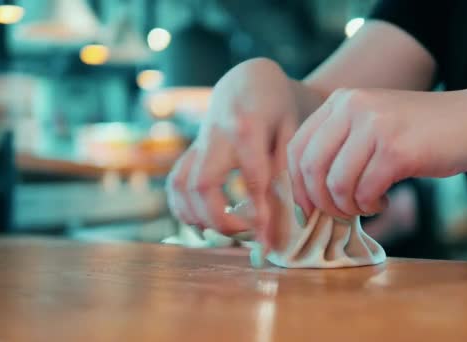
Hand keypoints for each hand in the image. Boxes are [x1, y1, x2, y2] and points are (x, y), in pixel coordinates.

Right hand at [166, 58, 300, 244]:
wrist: (248, 81)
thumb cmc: (277, 106)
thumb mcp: (291, 128)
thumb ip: (287, 165)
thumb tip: (291, 212)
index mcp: (247, 126)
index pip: (252, 178)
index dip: (259, 213)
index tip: (268, 242)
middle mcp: (215, 135)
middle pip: (202, 185)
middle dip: (220, 220)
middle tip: (246, 235)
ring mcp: (198, 143)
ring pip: (181, 186)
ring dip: (197, 217)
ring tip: (225, 232)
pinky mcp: (191, 151)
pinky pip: (175, 183)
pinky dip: (183, 209)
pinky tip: (203, 224)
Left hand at [287, 85, 466, 217]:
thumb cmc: (418, 131)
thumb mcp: (370, 124)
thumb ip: (338, 147)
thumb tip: (307, 193)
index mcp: (341, 101)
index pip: (297, 147)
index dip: (297, 185)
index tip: (308, 208)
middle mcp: (353, 107)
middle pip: (311, 168)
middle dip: (320, 202)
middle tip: (340, 213)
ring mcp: (375, 126)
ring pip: (336, 184)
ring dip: (347, 207)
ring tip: (365, 206)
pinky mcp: (397, 150)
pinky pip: (364, 192)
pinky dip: (369, 206)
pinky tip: (383, 200)